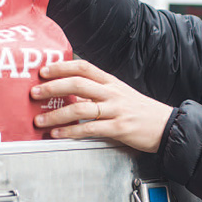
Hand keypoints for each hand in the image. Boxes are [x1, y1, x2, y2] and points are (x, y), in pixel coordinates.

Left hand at [31, 60, 173, 152]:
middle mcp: (112, 93)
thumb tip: (70, 92)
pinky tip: (58, 134)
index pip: (83, 67)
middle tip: (35, 93)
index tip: (44, 70)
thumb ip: (98, 91)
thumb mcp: (120, 94)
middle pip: (78, 84)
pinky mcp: (119, 128)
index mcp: (111, 82)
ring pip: (80, 107)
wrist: (166, 125)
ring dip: (56, 114)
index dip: (62, 67)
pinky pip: (89, 128)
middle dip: (53, 87)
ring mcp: (116, 110)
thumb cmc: (140, 111)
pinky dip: (70, 132)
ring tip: (40, 120)